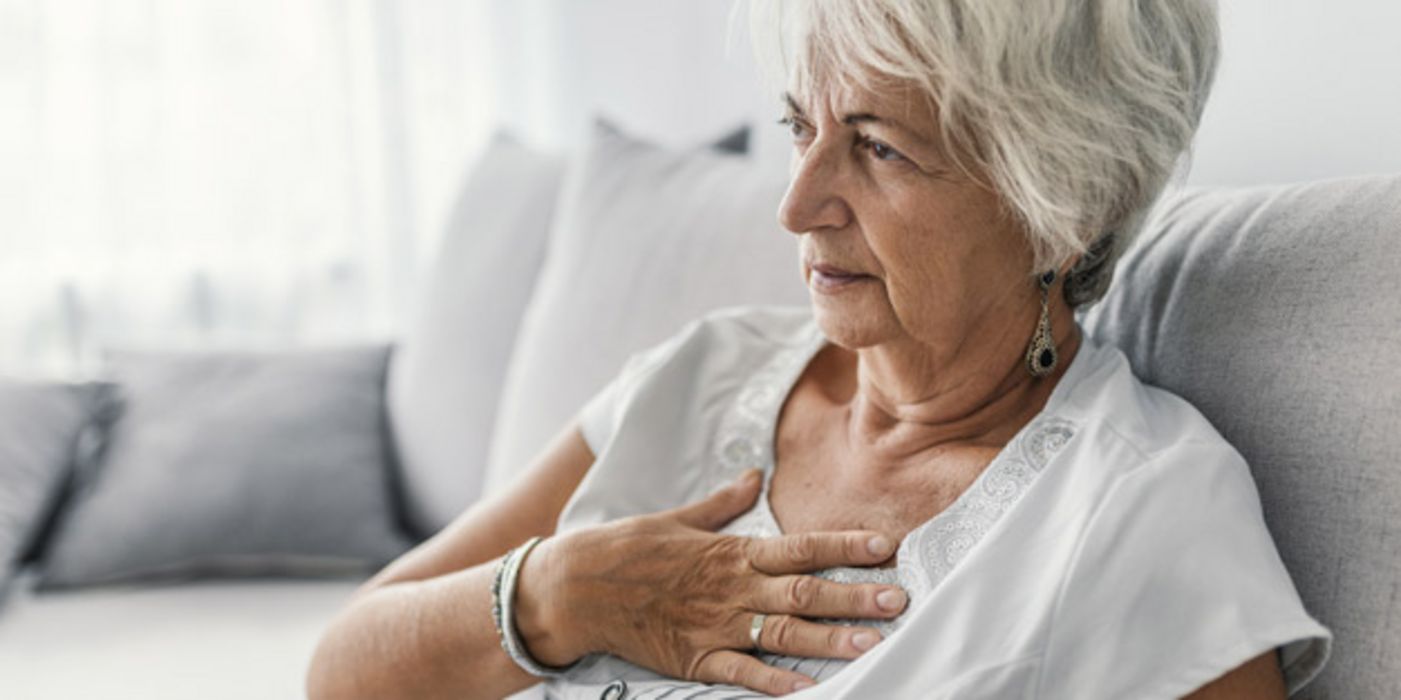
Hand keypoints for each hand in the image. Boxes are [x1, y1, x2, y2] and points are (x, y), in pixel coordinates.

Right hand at [514, 469, 907, 695]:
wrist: (577, 587)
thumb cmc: (628, 549)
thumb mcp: (679, 518)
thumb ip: (723, 503)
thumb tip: (753, 475)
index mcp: (732, 552)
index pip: (801, 547)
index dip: (845, 546)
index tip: (885, 546)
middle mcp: (733, 589)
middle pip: (805, 592)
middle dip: (855, 596)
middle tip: (899, 601)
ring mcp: (716, 625)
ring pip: (784, 634)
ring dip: (831, 640)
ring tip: (872, 645)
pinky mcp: (696, 658)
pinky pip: (743, 673)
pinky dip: (777, 683)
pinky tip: (811, 690)